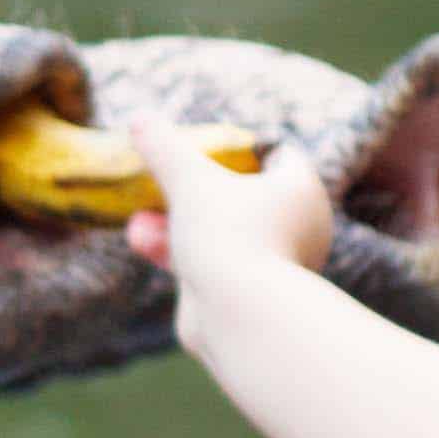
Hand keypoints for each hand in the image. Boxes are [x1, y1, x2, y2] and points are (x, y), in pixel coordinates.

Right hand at [124, 126, 336, 297]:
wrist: (241, 318)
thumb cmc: (228, 236)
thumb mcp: (188, 179)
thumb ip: (163, 147)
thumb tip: (138, 119)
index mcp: (301, 190)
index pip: (276, 155)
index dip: (240, 148)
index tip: (205, 146)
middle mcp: (298, 227)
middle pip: (243, 195)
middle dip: (195, 191)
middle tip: (164, 183)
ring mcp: (275, 264)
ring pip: (222, 232)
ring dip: (177, 225)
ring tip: (138, 224)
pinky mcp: (250, 295)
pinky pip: (213, 264)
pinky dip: (180, 254)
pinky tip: (142, 244)